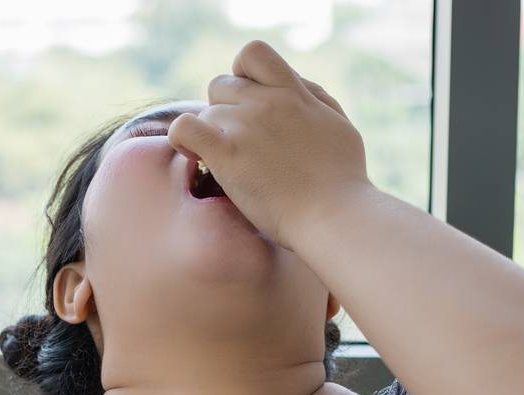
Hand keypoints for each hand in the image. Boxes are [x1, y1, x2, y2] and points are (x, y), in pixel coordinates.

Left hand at [167, 38, 370, 251]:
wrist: (332, 214)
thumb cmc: (341, 178)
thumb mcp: (338, 122)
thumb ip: (313, 96)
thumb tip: (291, 82)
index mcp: (292, 91)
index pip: (252, 53)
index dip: (242, 73)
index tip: (249, 100)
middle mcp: (265, 101)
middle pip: (221, 86)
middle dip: (226, 110)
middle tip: (240, 143)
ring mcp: (244, 126)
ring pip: (206, 112)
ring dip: (213, 135)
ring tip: (233, 164)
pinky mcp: (226, 154)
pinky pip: (184, 128)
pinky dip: (182, 139)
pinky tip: (195, 156)